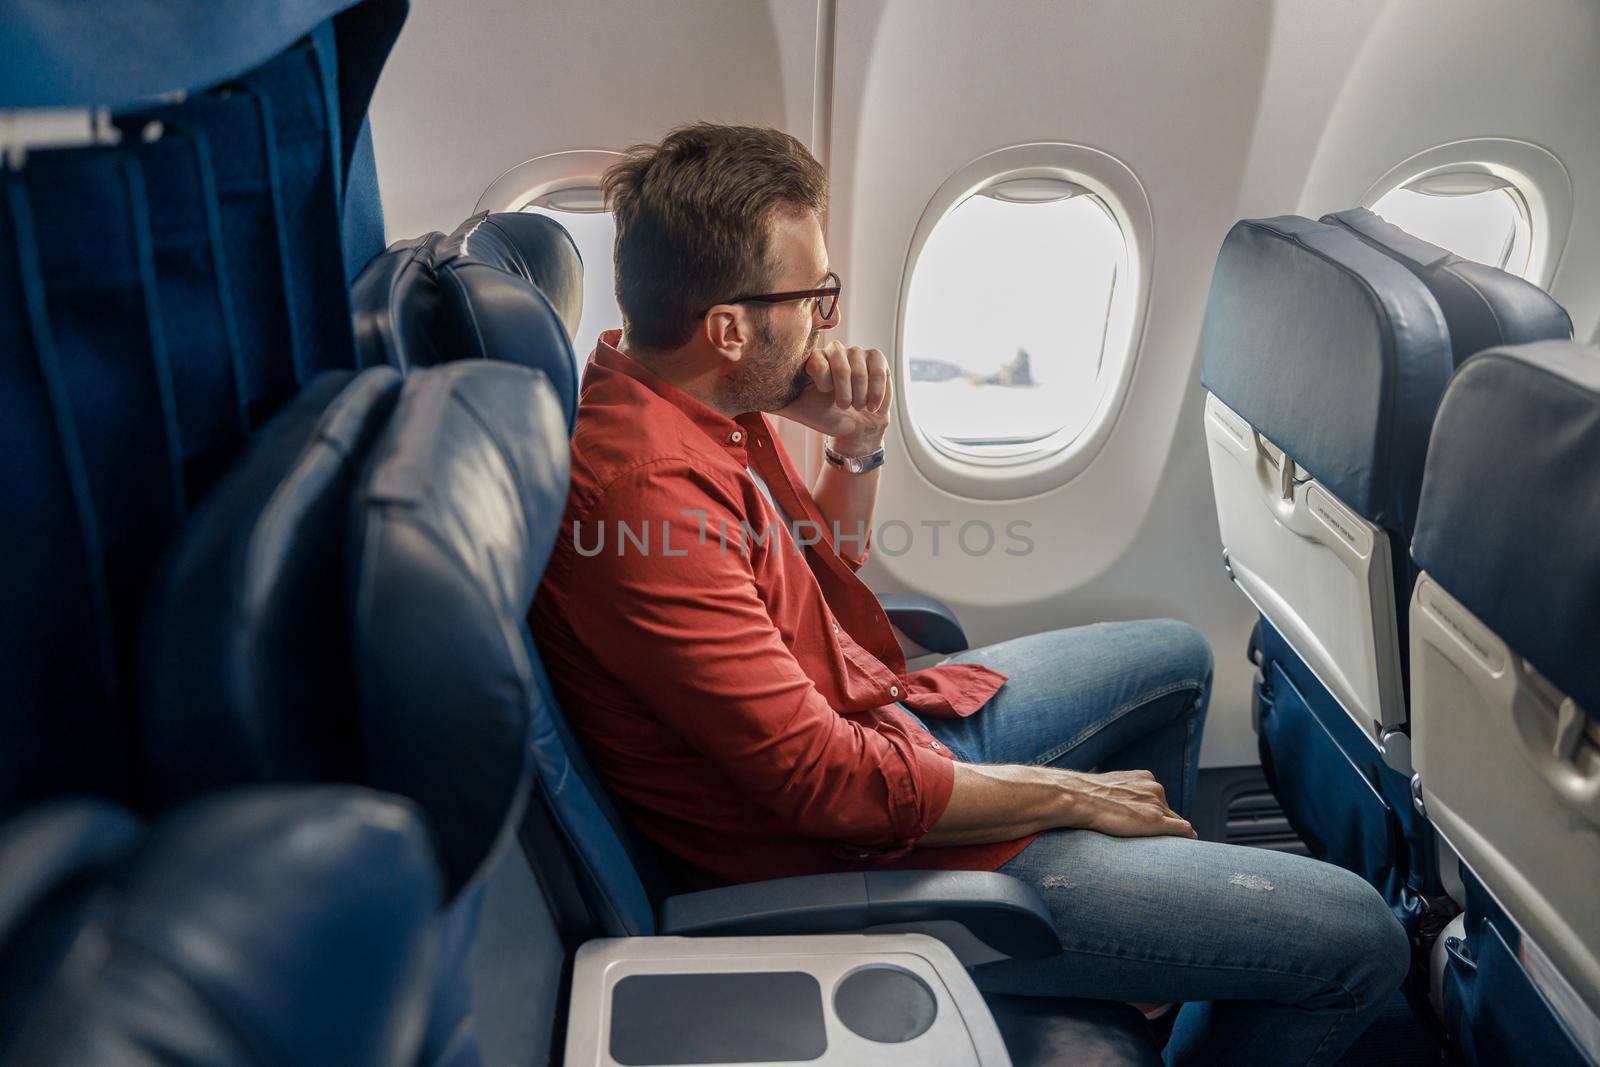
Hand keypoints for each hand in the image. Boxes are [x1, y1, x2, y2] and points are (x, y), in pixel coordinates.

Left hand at [776, 342, 891, 452]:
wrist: (852, 429)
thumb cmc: (823, 417)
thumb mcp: (795, 409)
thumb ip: (774, 398)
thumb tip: (748, 394)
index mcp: (812, 359)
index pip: (817, 358)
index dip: (824, 379)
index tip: (824, 393)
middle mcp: (833, 351)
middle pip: (841, 362)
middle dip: (844, 391)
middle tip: (843, 406)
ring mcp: (856, 353)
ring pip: (860, 367)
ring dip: (860, 394)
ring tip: (857, 406)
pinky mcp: (876, 359)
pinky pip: (879, 367)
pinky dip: (877, 389)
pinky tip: (872, 404)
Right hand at [1058, 769, 1196, 838]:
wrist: (1078, 798)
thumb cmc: (1086, 795)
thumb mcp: (1108, 787)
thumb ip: (1121, 793)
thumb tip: (1115, 806)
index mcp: (1145, 778)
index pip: (1159, 799)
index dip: (1155, 814)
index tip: (1149, 825)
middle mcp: (1155, 789)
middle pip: (1169, 811)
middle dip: (1164, 823)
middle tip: (1155, 839)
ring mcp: (1157, 805)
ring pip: (1176, 822)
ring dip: (1172, 834)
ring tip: (1166, 847)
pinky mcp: (1156, 822)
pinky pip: (1184, 830)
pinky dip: (1188, 837)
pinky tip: (1188, 845)